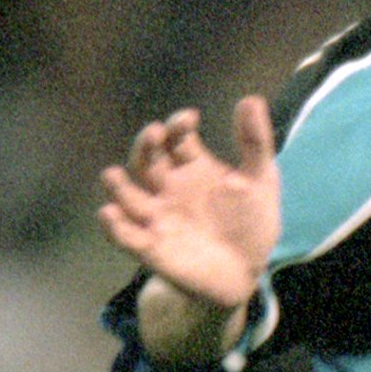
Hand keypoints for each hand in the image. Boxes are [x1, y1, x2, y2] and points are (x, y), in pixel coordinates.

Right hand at [98, 97, 279, 310]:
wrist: (246, 273)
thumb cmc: (249, 223)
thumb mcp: (261, 181)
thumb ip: (255, 143)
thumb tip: (251, 98)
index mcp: (192, 167)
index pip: (177, 138)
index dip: (178, 125)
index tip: (189, 118)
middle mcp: (167, 187)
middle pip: (146, 160)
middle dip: (146, 146)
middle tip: (154, 134)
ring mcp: (156, 216)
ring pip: (126, 195)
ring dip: (117, 186)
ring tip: (112, 175)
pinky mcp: (151, 247)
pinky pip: (126, 236)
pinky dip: (115, 227)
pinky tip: (110, 214)